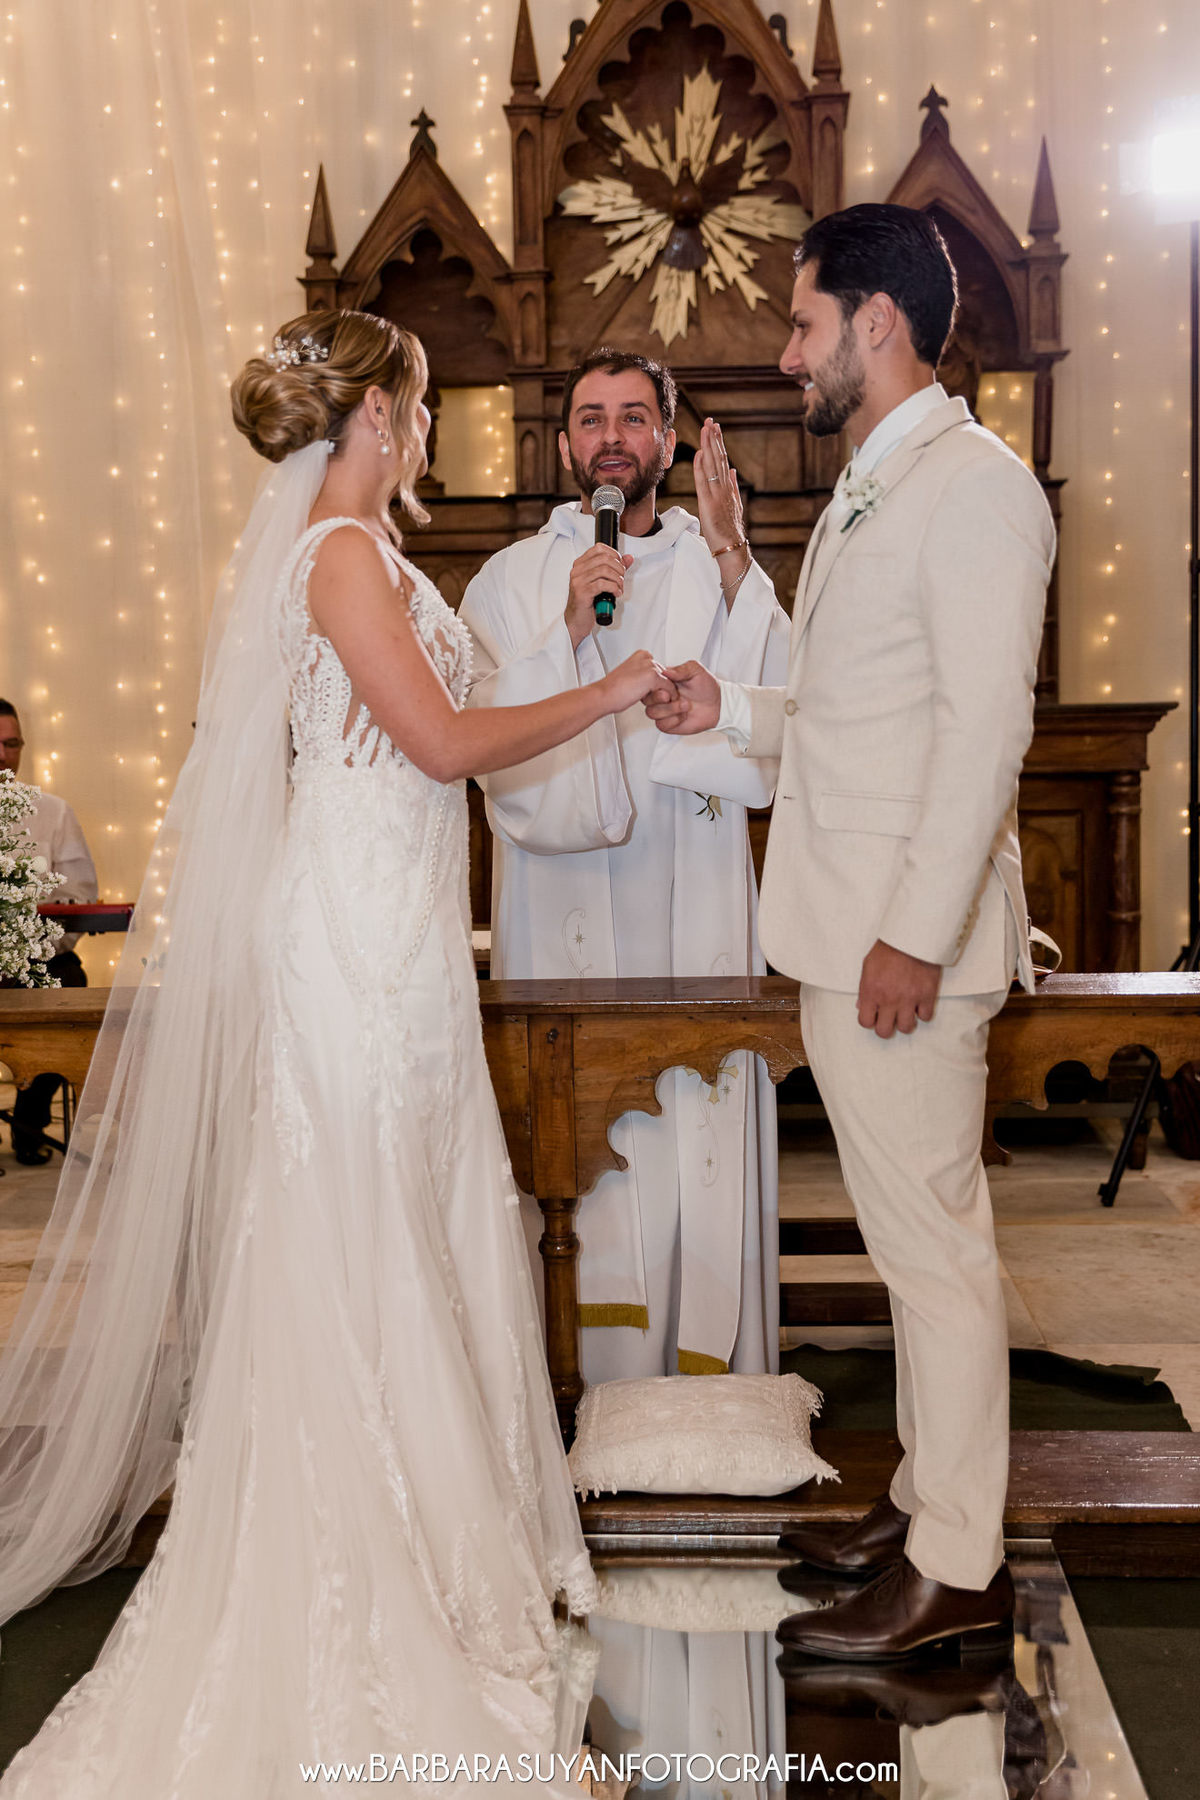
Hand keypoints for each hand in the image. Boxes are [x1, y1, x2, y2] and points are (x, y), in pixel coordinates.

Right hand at [566, 545, 633, 649]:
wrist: (576, 621)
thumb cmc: (587, 602)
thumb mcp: (601, 582)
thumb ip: (614, 568)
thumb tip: (629, 558)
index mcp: (580, 565)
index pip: (599, 548)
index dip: (614, 554)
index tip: (620, 565)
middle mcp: (577, 571)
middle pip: (604, 558)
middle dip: (619, 568)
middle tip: (621, 578)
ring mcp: (578, 581)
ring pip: (604, 570)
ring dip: (617, 579)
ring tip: (619, 587)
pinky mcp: (582, 593)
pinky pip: (602, 584)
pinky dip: (614, 588)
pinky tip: (616, 593)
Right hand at [602, 650, 670, 712]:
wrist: (604, 696)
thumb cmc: (614, 690)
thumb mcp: (631, 677)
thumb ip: (644, 676)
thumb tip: (657, 684)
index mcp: (641, 655)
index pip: (660, 669)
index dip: (656, 683)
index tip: (648, 691)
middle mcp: (647, 658)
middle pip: (666, 675)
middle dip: (661, 688)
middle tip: (650, 697)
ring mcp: (650, 666)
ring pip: (669, 682)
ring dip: (664, 693)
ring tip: (652, 701)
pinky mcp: (653, 676)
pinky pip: (670, 688)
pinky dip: (669, 697)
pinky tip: (660, 702)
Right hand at [643, 660, 720, 734]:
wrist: (717, 704)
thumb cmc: (706, 687)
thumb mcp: (696, 670)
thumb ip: (681, 669)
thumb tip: (666, 671)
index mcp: (663, 682)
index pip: (647, 683)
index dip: (654, 686)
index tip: (667, 686)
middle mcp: (661, 697)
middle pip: (646, 700)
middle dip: (658, 699)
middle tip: (674, 696)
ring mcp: (663, 711)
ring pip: (651, 713)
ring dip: (669, 710)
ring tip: (685, 705)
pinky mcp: (668, 724)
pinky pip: (661, 725)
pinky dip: (674, 720)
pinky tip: (684, 715)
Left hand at [694, 418, 748, 589]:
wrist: (733, 549)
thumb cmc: (731, 531)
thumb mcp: (734, 506)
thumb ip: (733, 487)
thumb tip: (733, 471)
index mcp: (729, 488)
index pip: (723, 461)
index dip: (718, 444)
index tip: (715, 428)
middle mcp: (725, 488)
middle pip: (719, 458)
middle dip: (714, 439)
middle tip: (710, 421)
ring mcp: (718, 495)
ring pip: (713, 465)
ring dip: (709, 446)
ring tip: (707, 429)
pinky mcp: (709, 504)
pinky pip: (704, 482)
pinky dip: (702, 467)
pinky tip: (700, 453)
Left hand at [857, 939, 941, 1038]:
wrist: (912, 935)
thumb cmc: (888, 948)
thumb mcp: (868, 965)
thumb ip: (864, 989)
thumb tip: (861, 1006)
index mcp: (872, 992)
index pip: (865, 1022)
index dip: (870, 1020)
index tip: (875, 1015)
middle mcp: (889, 999)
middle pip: (885, 1031)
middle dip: (886, 1027)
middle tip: (890, 1018)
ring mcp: (909, 999)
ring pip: (907, 1028)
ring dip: (905, 1022)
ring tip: (906, 1011)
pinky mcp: (927, 995)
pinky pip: (926, 1017)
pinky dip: (923, 1013)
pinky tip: (919, 1003)